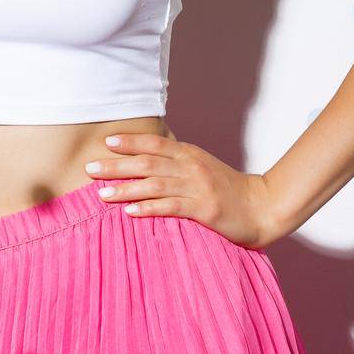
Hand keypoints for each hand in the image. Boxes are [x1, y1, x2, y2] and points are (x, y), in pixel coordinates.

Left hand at [86, 132, 285, 249]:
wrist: (262, 207)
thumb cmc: (228, 189)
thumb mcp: (202, 167)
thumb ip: (177, 162)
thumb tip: (145, 160)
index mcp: (190, 154)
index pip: (155, 143)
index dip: (130, 142)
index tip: (106, 142)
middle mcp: (191, 167)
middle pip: (148, 162)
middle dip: (117, 165)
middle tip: (90, 168)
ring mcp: (198, 187)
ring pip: (155, 185)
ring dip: (125, 188)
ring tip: (101, 194)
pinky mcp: (204, 209)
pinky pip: (170, 207)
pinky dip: (148, 208)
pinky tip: (129, 212)